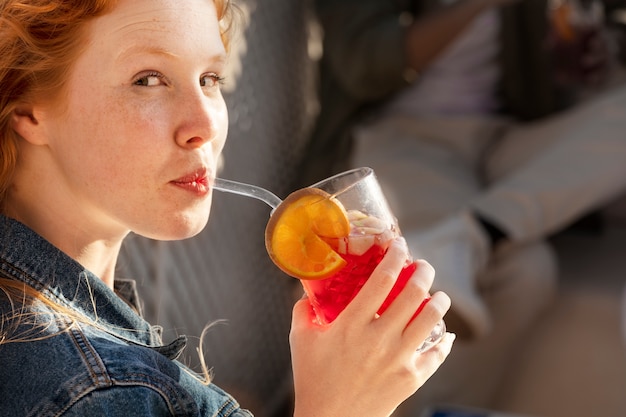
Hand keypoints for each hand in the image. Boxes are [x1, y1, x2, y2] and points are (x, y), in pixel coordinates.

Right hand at [289, 238, 453, 416]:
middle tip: (422, 266)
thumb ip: (303, 311)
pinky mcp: (411, 378)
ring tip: (438, 295)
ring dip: (440, 301)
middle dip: (424, 271)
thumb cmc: (313, 381)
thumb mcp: (300, 340)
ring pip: (431, 319)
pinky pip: (438, 354)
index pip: (382, 279)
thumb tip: (309, 294)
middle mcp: (379, 338)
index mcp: (352, 324)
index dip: (395, 256)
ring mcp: (398, 359)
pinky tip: (445, 333)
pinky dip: (445, 341)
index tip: (399, 244)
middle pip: (413, 293)